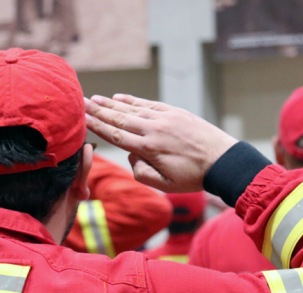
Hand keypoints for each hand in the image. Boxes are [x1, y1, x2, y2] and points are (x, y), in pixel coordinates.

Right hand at [85, 94, 237, 192]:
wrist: (222, 160)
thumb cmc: (193, 177)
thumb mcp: (166, 185)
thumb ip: (142, 174)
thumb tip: (132, 157)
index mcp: (149, 149)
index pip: (116, 135)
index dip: (97, 126)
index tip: (82, 118)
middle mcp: (153, 129)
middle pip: (119, 118)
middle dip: (98, 111)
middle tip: (80, 102)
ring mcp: (164, 118)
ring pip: (131, 109)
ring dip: (111, 104)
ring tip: (94, 98)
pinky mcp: (174, 112)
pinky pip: (148, 104)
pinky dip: (132, 100)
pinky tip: (119, 97)